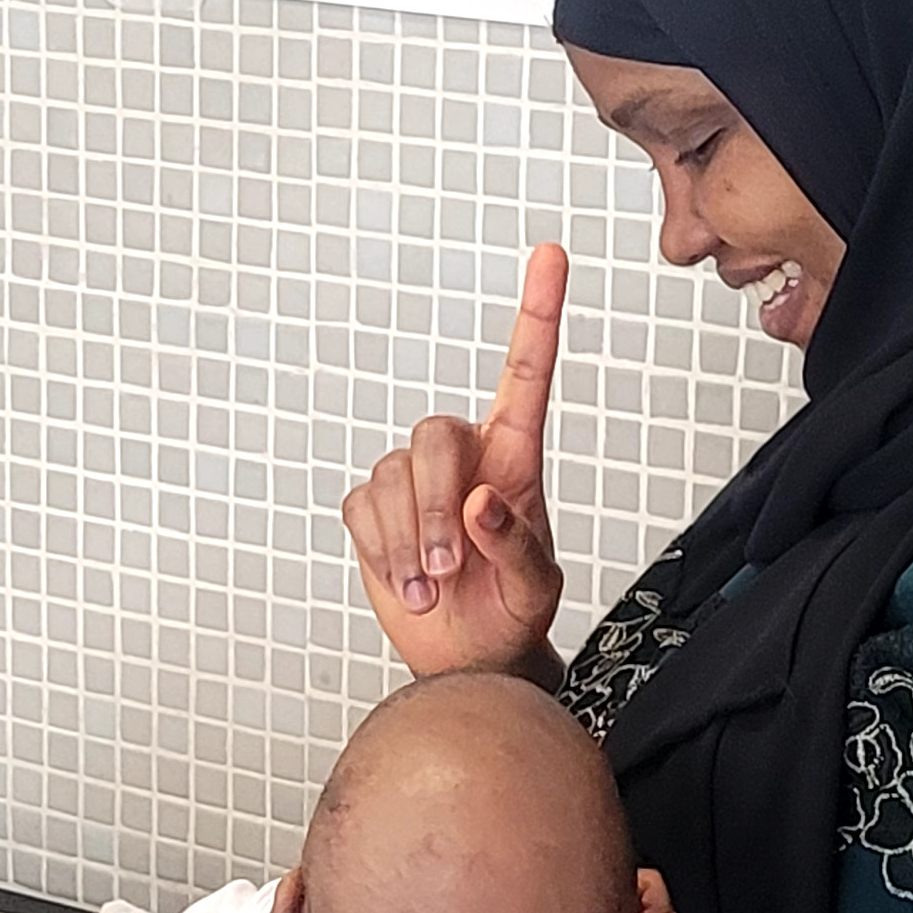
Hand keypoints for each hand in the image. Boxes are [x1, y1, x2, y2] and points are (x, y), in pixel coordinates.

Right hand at [343, 244, 568, 678]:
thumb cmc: (513, 614)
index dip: (538, 313)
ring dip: (409, 542)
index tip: (551, 255)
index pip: (527, 374)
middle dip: (434, 508)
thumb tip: (483, 503)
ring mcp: (415, 481)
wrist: (467, 658)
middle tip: (447, 570)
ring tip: (432, 589)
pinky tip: (407, 581)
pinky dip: (382, 551)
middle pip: (432, 435)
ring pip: (393, 477)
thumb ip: (517, 546)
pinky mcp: (376, 510)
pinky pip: (361, 508)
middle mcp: (464, 457)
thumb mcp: (535, 590)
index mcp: (516, 460)